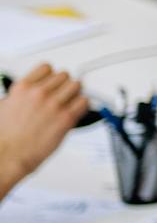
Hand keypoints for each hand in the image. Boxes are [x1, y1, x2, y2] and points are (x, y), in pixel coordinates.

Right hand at [0, 63, 88, 191]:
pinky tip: (76, 112)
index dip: (51, 76)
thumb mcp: (5, 106)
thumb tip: (29, 94)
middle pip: (64, 76)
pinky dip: (82, 106)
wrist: (7, 155)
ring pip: (76, 85)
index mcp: (22, 87)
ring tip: (69, 104)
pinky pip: (84, 102)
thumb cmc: (5, 137)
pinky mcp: (65, 117)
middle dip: (64, 86)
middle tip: (62, 96)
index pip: (47, 67)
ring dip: (75, 94)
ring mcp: (53, 104)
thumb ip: (21, 96)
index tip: (53, 83)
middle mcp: (39, 93)